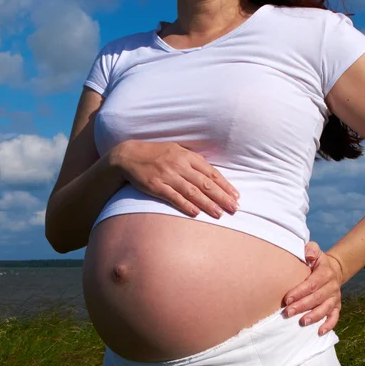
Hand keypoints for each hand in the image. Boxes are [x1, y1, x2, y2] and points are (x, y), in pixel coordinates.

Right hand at [112, 140, 240, 218]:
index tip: (236, 196)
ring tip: (220, 214)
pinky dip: (185, 205)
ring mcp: (167, 175)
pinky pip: (173, 197)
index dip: (225, 185)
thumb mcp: (176, 151)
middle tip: (234, 208)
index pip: (211, 172)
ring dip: (207, 204)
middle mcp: (179, 165)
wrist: (128, 156)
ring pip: (192, 192)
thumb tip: (212, 174)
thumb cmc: (156, 154)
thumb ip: (193, 161)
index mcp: (187, 156)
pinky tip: (195, 213)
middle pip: (205, 183)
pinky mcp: (156, 185)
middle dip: (222, 197)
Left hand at [283, 241, 343, 335]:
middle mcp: (332, 286)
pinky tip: (319, 332)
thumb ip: (310, 250)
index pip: (312, 283)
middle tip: (287, 312)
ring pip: (325, 308)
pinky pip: (335, 317)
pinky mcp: (337, 306)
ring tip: (302, 322)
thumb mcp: (315, 251)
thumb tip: (307, 255)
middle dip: (302, 306)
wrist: (334, 269)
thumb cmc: (317, 262)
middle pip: (317, 298)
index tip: (287, 299)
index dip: (300, 292)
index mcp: (325, 273)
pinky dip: (329, 325)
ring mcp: (335, 297)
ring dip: (314, 316)